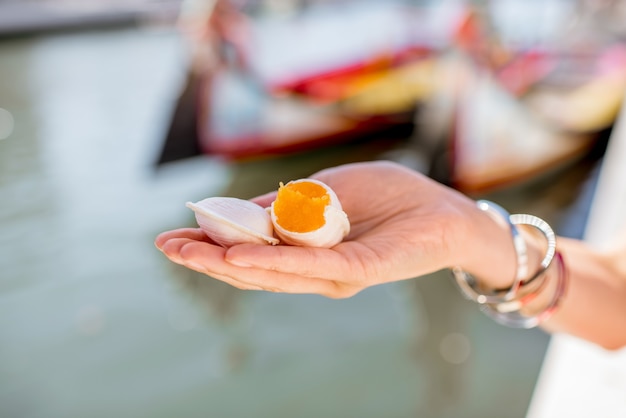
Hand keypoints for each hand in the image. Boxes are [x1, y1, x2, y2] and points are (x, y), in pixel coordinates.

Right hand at [155, 161, 508, 297]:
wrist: (446, 210)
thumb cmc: (390, 197)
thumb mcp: (326, 190)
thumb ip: (285, 205)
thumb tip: (236, 210)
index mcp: (307, 251)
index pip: (251, 254)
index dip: (210, 247)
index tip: (172, 236)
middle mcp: (316, 271)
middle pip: (253, 269)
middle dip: (206, 259)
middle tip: (163, 247)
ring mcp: (336, 274)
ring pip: (273, 273)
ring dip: (226, 263)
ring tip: (185, 252)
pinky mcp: (360, 268)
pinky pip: (310, 265)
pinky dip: (272, 262)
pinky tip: (237, 255)